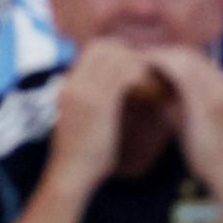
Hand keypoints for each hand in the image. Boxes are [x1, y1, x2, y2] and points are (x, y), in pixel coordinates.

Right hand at [48, 39, 149, 193]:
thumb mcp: (81, 121)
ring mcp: (84, 91)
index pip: (94, 49)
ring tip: (153, 80)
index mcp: (69, 85)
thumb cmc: (81, 155)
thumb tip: (112, 97)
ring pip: (115, 58)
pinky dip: (140, 78)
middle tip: (148, 70)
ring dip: (137, 65)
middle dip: (128, 53)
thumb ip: (92, 103)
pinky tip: (152, 91)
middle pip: (104, 47)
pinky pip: (122, 77)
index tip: (136, 66)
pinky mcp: (97, 103)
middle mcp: (74, 83)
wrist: (70, 175)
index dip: (117, 52)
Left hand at [141, 47, 222, 195]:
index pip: (194, 58)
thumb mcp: (188, 119)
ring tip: (140, 58)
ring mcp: (217, 90)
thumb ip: (175, 102)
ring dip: (161, 55)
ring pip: (185, 58)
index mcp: (220, 87)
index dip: (171, 54)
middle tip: (141, 54)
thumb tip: (154, 91)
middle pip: (189, 53)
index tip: (149, 57)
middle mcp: (221, 84)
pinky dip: (163, 65)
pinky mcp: (209, 100)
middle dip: (164, 51)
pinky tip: (146, 67)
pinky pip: (183, 72)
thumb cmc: (203, 150)